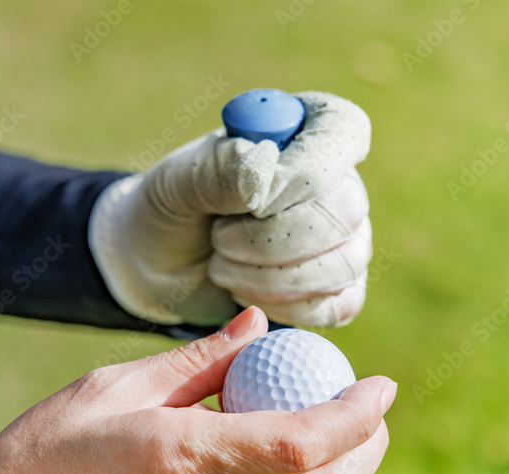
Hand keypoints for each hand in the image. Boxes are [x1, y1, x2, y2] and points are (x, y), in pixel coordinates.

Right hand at [0, 307, 395, 473]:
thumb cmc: (37, 456)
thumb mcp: (111, 388)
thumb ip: (196, 360)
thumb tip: (257, 329)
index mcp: (181, 459)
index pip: (302, 444)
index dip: (356, 415)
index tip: (382, 384)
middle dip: (367, 449)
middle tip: (370, 407)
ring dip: (324, 464)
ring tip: (307, 414)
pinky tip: (246, 448)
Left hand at [89, 92, 372, 327]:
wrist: (161, 266)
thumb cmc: (176, 209)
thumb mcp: (179, 180)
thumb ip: (220, 169)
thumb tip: (267, 174)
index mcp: (304, 132)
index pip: (343, 131)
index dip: (308, 170)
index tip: (257, 200)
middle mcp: (338, 183)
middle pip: (345, 211)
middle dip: (270, 238)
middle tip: (219, 237)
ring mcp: (346, 239)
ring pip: (341, 264)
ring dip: (268, 276)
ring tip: (223, 264)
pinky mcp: (339, 289)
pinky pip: (335, 305)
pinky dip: (282, 306)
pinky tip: (246, 291)